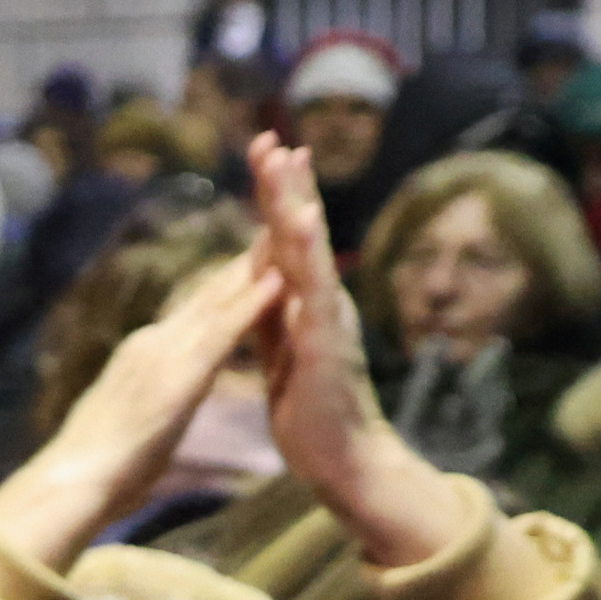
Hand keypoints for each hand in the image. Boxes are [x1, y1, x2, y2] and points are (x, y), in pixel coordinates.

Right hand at [0, 250, 284, 577]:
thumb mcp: (131, 431)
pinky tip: (279, 280)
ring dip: (254, 267)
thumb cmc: (97, 474)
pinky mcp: (177, 374)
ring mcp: (163, 353)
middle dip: (242, 262)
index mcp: (143, 359)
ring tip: (285, 232)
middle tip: (276, 224)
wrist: (72, 484)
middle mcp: (152, 344)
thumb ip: (147, 412)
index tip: (250, 261)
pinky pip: (223, 332)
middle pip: (207, 296)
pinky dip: (252, 303)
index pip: (192, 316)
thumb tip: (150, 415)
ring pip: (218, 301)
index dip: (223, 287)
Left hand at [244, 138, 455, 568]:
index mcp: (302, 302)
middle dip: (284, 184)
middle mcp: (320, 300)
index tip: (265, 152)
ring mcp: (326, 316)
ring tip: (288, 162)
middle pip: (298, 232)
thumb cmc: (313, 412)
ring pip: (309, 250)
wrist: (343, 462)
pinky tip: (301, 224)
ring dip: (296, 204)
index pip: (282, 240)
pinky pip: (315, 290)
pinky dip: (307, 255)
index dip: (273, 196)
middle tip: (273, 138)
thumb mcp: (281, 351)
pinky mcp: (326, 339)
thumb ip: (270, 312)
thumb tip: (258, 278)